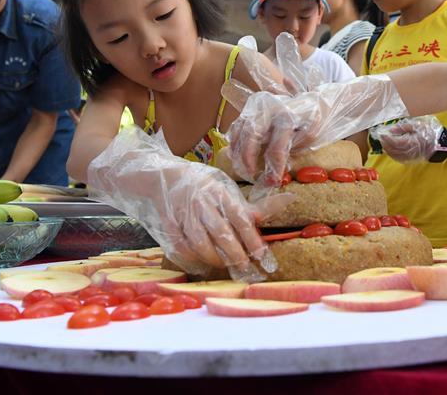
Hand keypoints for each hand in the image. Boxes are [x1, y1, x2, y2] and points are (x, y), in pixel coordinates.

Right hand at [87, 126, 293, 281]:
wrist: (157, 177)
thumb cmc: (200, 187)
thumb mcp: (225, 190)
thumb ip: (251, 206)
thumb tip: (290, 200)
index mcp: (219, 191)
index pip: (240, 217)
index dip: (252, 239)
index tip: (263, 256)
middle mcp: (201, 202)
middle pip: (222, 234)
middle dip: (237, 254)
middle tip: (247, 269)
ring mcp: (182, 215)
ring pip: (201, 244)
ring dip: (216, 259)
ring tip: (226, 265)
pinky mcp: (166, 226)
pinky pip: (182, 249)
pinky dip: (194, 260)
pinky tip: (203, 264)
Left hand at [223, 33, 409, 185]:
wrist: (333, 101)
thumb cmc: (303, 116)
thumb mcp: (279, 122)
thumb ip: (263, 133)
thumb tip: (241, 154)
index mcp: (261, 105)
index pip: (238, 127)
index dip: (235, 148)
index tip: (237, 165)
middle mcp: (269, 105)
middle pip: (249, 133)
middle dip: (246, 158)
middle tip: (248, 175)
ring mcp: (285, 112)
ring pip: (268, 143)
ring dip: (266, 165)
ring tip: (268, 180)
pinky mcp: (301, 121)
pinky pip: (288, 146)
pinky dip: (281, 162)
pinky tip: (282, 173)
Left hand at [370, 116, 443, 162]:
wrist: (439, 143)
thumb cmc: (428, 132)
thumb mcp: (416, 126)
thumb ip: (403, 128)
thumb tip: (391, 130)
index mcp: (411, 142)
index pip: (395, 142)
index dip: (387, 138)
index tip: (381, 133)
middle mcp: (409, 151)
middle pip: (393, 149)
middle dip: (385, 143)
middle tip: (380, 137)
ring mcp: (410, 157)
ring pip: (394, 155)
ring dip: (387, 150)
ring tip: (383, 143)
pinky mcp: (411, 160)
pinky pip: (398, 159)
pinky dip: (392, 155)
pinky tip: (389, 150)